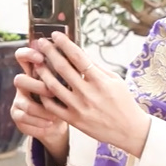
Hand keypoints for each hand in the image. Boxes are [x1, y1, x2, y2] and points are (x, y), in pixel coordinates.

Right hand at [10, 44, 68, 161]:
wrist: (55, 120)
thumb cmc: (66, 96)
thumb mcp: (68, 81)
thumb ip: (70, 70)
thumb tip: (83, 58)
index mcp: (34, 71)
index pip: (23, 56)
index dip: (28, 55)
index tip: (41, 57)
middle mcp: (24, 84)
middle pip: (19, 80)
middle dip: (36, 86)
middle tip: (51, 92)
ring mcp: (19, 100)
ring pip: (24, 103)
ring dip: (41, 109)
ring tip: (55, 114)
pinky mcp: (18, 115)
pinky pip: (24, 118)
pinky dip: (39, 121)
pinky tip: (51, 122)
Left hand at [33, 32, 151, 157]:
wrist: (128, 130)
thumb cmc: (124, 103)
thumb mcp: (116, 81)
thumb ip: (98, 67)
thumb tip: (81, 53)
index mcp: (101, 81)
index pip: (79, 57)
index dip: (65, 44)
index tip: (56, 35)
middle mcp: (88, 93)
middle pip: (63, 68)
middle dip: (50, 52)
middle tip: (41, 43)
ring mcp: (79, 108)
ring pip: (53, 86)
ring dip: (43, 72)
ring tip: (37, 63)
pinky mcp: (73, 120)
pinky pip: (52, 106)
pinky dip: (44, 95)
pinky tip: (41, 86)